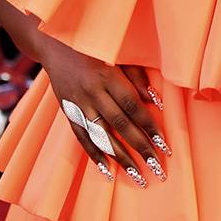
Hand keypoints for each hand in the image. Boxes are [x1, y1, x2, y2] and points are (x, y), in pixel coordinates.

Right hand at [39, 34, 170, 186]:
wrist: (56, 44)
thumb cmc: (96, 48)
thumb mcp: (119, 56)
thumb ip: (137, 78)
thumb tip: (154, 101)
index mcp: (108, 77)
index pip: (133, 107)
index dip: (149, 127)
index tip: (164, 145)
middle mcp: (93, 92)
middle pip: (120, 125)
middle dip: (140, 148)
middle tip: (157, 168)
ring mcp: (78, 104)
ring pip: (101, 136)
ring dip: (120, 158)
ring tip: (137, 176)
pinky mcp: (68, 111)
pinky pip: (81, 137)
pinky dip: (94, 155)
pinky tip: (108, 171)